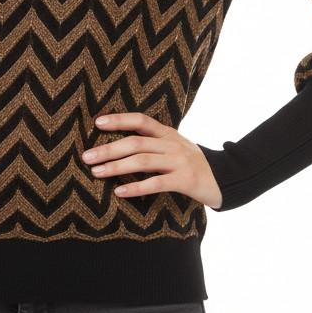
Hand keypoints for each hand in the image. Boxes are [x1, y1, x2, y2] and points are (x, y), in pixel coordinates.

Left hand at [81, 112, 222, 209]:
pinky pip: (156, 183)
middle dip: (109, 149)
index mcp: (168, 134)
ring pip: (143, 161)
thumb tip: (120, 147)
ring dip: (116, 167)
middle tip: (87, 157)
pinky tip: (119, 191)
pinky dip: (136, 187)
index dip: (119, 120)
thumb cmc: (193, 165)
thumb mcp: (175, 148)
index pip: (141, 121)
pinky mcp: (184, 180)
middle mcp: (173, 144)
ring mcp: (179, 162)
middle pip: (136, 143)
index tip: (97, 123)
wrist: (225, 180)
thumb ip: (154, 144)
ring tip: (97, 173)